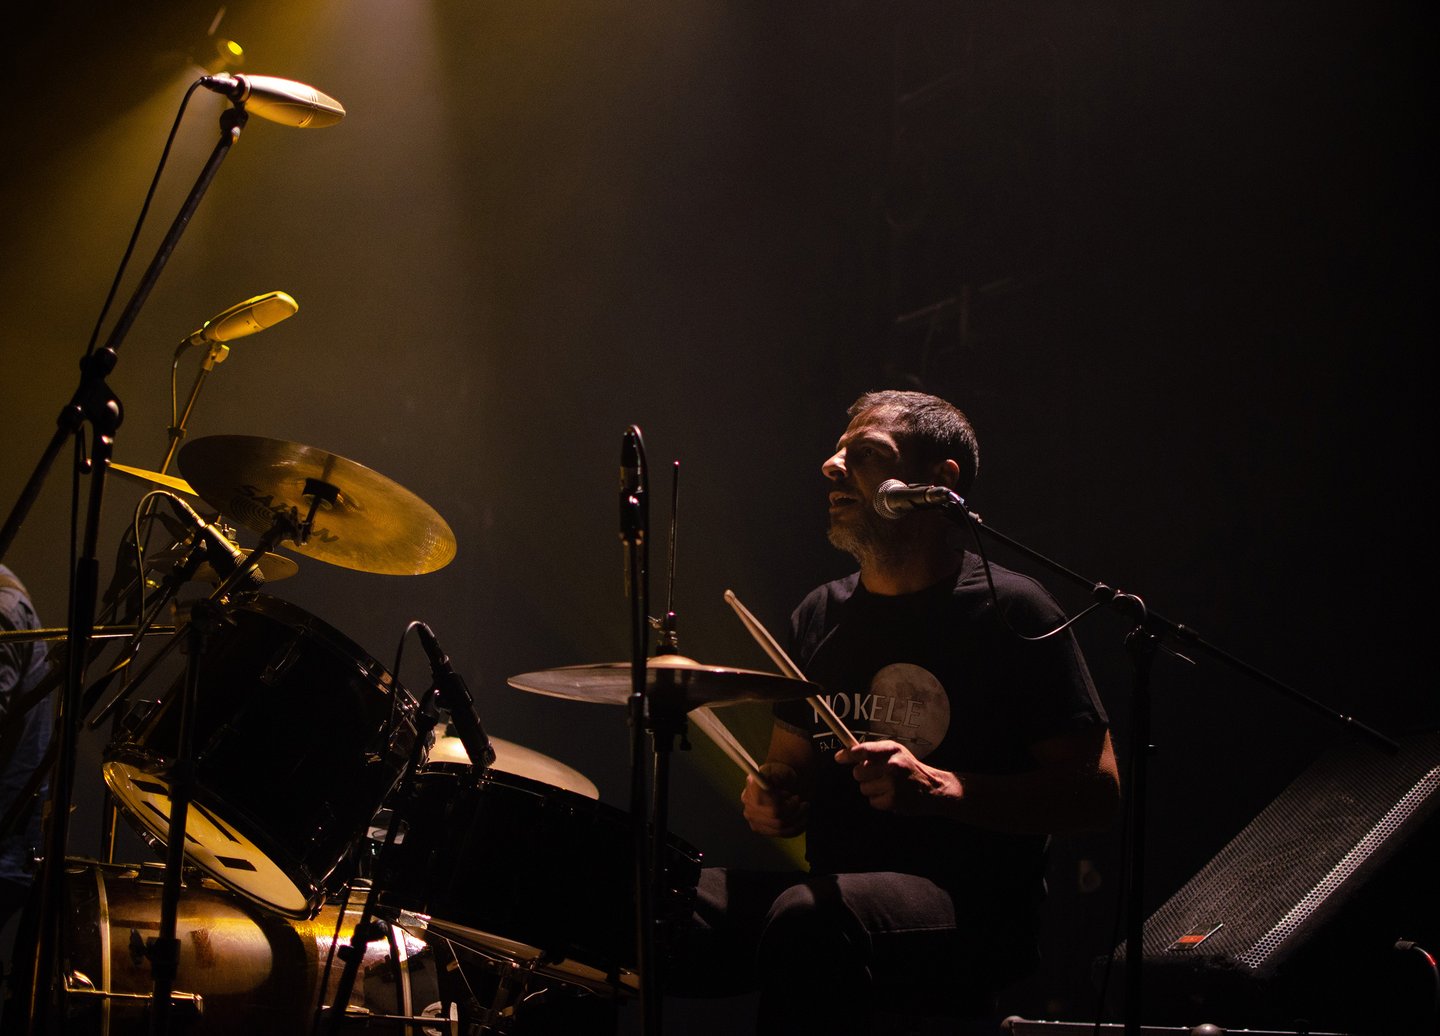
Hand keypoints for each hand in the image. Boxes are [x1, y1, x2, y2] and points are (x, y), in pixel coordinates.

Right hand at [741, 762, 806, 836]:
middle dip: (794, 812)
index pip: (772, 807)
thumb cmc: (780, 775)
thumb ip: (777, 774)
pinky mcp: (760, 829)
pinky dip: (795, 828)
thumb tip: (774, 780)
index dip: (788, 806)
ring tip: (804, 809)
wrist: (778, 784)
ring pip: (780, 828)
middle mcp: (749, 806)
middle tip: (805, 804)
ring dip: (797, 819)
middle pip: (776, 818)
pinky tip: (802, 819)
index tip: (797, 798)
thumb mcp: (780, 770)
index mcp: (752, 790)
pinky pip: (781, 834)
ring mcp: (753, 820)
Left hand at [835, 740, 960, 814]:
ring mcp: (893, 784)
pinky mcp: (893, 800)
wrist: (933, 788)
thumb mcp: (896, 752)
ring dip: (871, 789)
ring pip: (863, 788)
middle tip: (875, 776)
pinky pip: (872, 801)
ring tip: (887, 786)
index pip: (863, 750)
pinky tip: (891, 795)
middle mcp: (892, 765)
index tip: (839, 758)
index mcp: (892, 750)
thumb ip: (874, 751)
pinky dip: (879, 801)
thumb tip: (846, 754)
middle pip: (858, 772)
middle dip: (863, 775)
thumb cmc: (909, 768)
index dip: (848, 755)